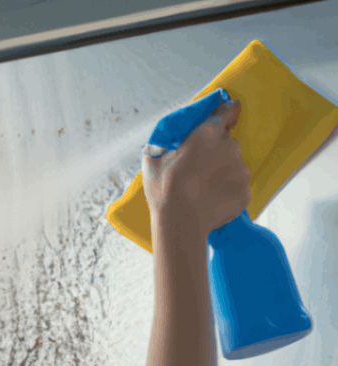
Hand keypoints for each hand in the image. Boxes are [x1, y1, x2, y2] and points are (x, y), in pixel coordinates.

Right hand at [142, 100, 251, 235]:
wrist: (180, 222)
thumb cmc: (164, 188)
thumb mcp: (153, 156)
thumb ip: (167, 140)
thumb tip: (170, 137)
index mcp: (209, 132)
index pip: (229, 110)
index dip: (225, 115)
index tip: (220, 122)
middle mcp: (230, 146)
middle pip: (227, 142)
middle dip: (215, 151)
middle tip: (196, 169)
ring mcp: (241, 170)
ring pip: (233, 166)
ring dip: (221, 173)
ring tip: (202, 189)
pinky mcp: (245, 192)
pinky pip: (237, 188)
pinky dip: (226, 192)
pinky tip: (210, 201)